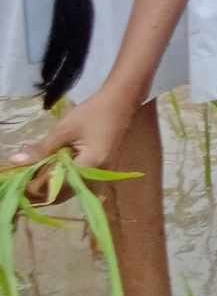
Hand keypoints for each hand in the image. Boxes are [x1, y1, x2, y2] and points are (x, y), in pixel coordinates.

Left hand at [9, 88, 138, 198]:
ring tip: (34, 178)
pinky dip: (63, 182)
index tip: (18, 180)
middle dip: (42, 191)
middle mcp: (99, 175)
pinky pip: (79, 183)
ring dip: (52, 187)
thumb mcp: (64, 129)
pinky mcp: (103, 170)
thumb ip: (42, 149)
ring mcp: (103, 174)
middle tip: (23, 181)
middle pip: (64, 193)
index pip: (57, 185)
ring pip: (71, 191)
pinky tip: (53, 174)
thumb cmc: (93, 113)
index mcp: (91, 165)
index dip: (35, 186)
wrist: (121, 102)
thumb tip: (16, 161)